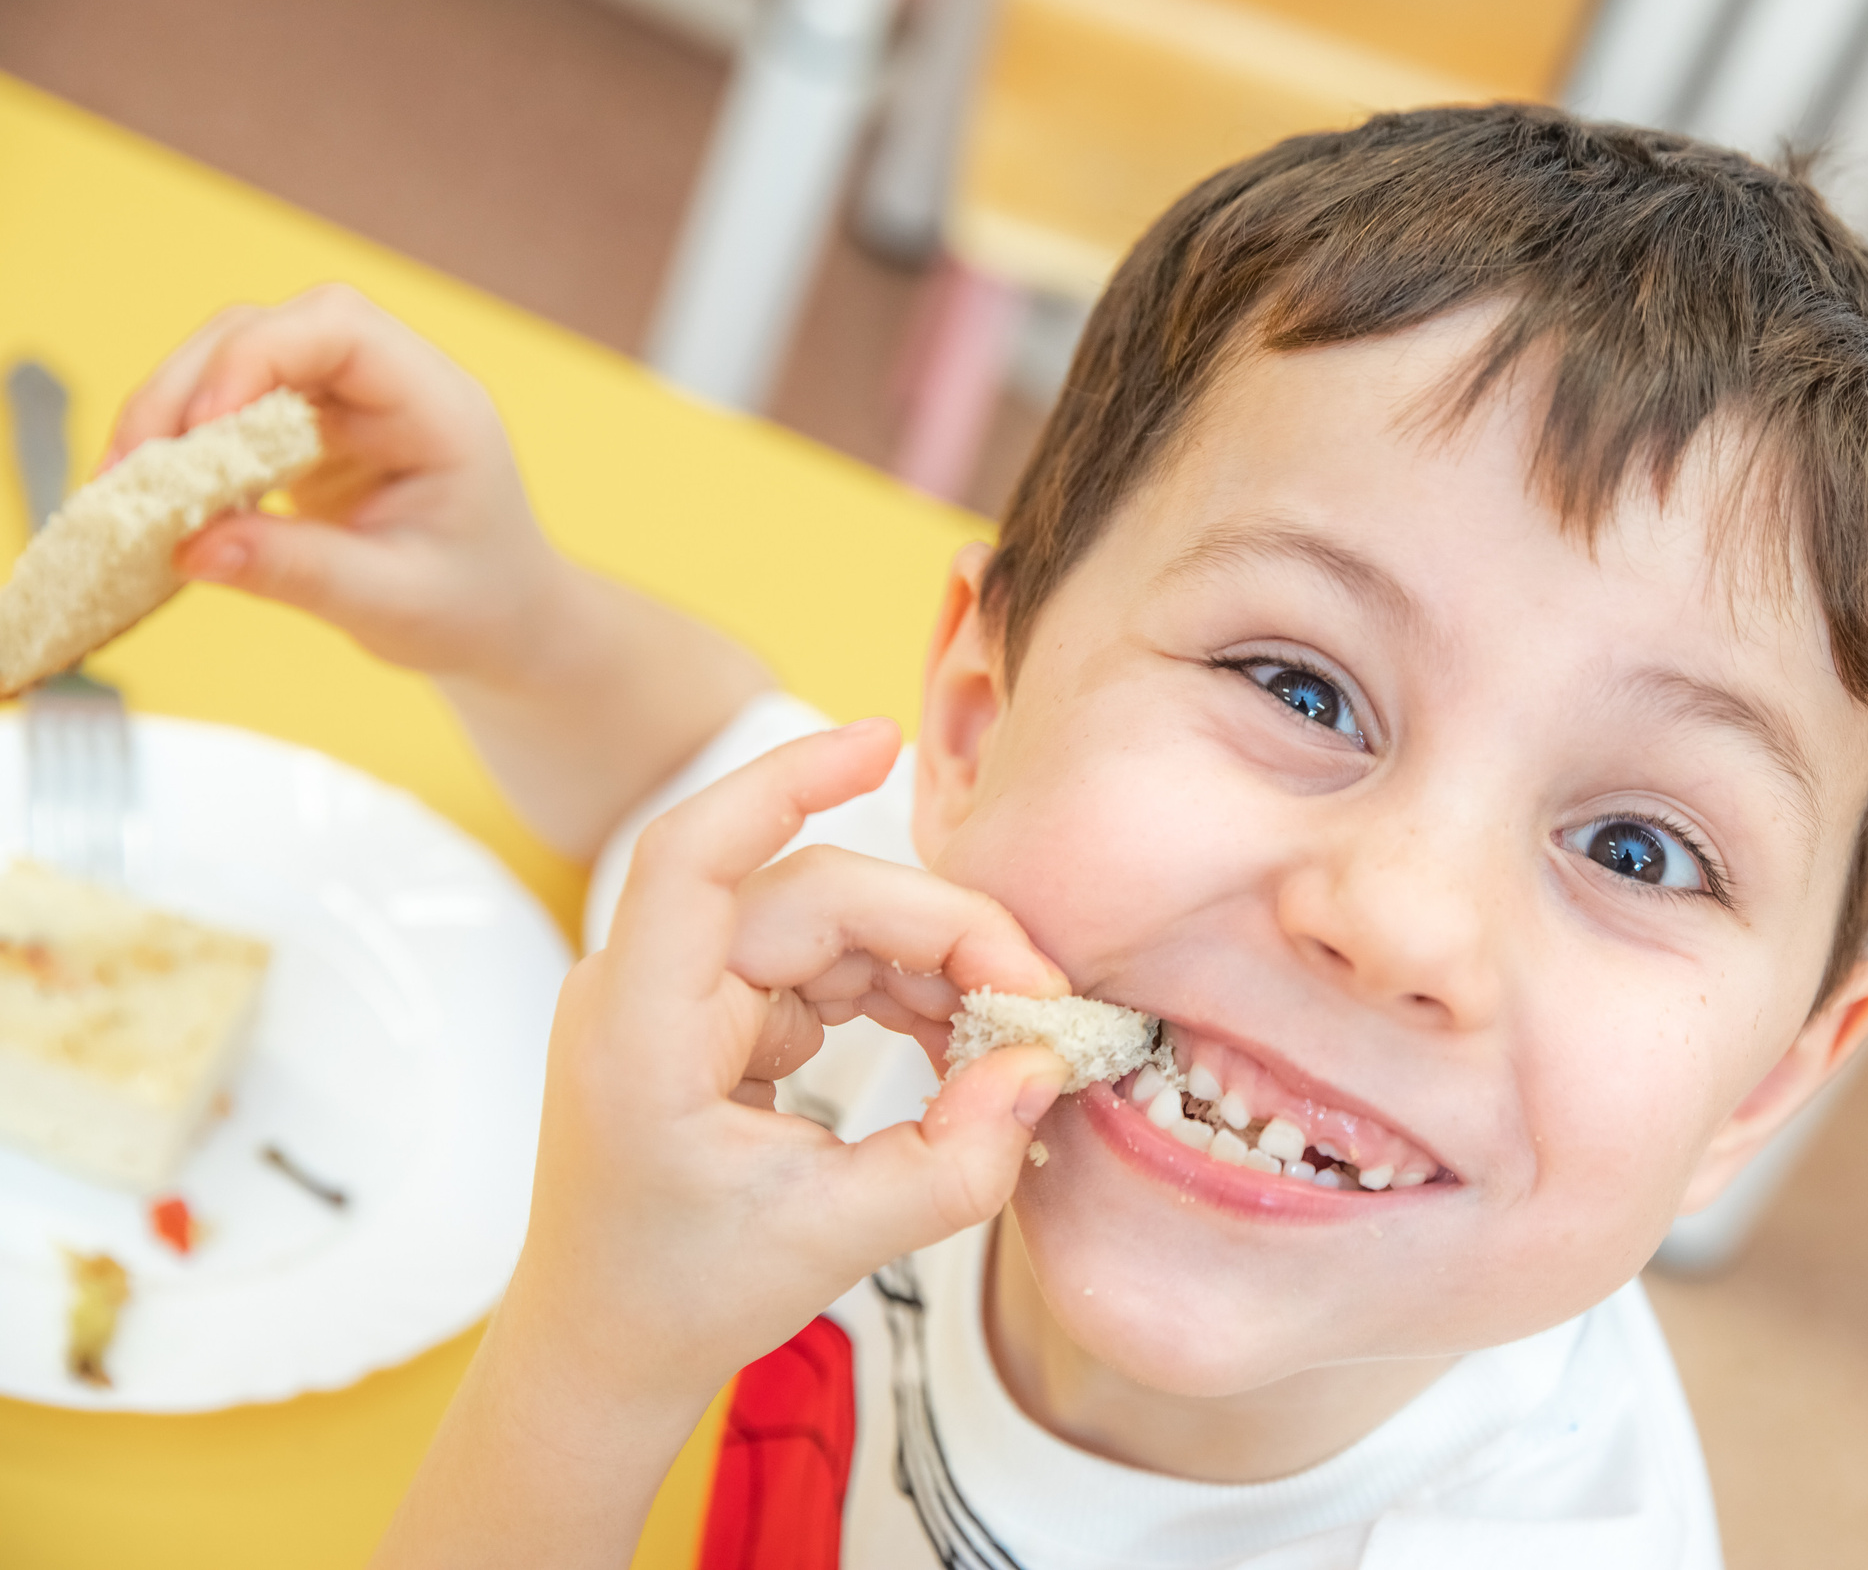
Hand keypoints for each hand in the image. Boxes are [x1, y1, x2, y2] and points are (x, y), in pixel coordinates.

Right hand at [108, 284, 567, 680]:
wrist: (504, 624)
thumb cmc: (476, 608)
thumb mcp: (395, 604)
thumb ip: (300, 572)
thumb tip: (191, 548)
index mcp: (439, 409)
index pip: (342, 329)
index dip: (258, 357)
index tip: (201, 428)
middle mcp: (393, 386)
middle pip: (269, 330)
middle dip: (187, 388)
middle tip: (128, 470)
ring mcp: (349, 401)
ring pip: (236, 359)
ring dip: (170, 411)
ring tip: (124, 485)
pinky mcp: (310, 428)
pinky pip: (231, 406)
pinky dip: (183, 442)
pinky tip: (151, 491)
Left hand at [512, 717, 1071, 1415]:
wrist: (605, 1348)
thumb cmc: (680, 1296)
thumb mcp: (830, 1242)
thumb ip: (952, 1162)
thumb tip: (1038, 1069)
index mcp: (641, 1031)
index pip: (694, 856)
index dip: (784, 781)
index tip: (881, 742)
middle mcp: (649, 988)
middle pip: (813, 896)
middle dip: (939, 930)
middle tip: (1039, 997)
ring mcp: (682, 994)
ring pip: (831, 924)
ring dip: (930, 964)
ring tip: (1009, 1035)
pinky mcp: (718, 1012)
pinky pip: (827, 967)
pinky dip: (901, 995)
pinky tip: (958, 1044)